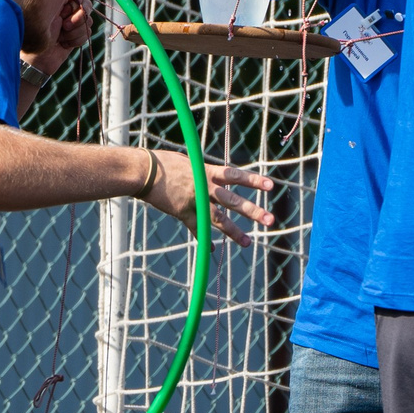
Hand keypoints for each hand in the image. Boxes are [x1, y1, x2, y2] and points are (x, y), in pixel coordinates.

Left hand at [26, 0, 93, 77]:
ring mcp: (74, 21)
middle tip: (63, 23)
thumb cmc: (35, 27)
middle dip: (76, 15)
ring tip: (61, 35)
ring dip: (74, 30)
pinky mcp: (77, 34)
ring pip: (88, 20)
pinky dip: (75, 39)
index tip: (67, 1)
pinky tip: (64, 42)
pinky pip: (87, 33)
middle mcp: (68, 7)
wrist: (36, 55)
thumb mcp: (50, 4)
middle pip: (86, 4)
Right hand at [138, 149, 275, 245]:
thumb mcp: (187, 162)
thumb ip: (202, 171)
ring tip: (248, 242)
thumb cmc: (162, 162)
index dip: (254, 180)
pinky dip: (203, 240)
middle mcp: (204, 187)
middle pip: (233, 201)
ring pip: (218, 219)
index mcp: (206, 172)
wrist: (142, 172)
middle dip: (252, 211)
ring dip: (234, 232)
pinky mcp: (181, 213)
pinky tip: (211, 251)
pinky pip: (195, 229)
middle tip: (270, 220)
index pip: (235, 176)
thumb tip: (210, 174)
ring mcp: (193, 202)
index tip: (271, 186)